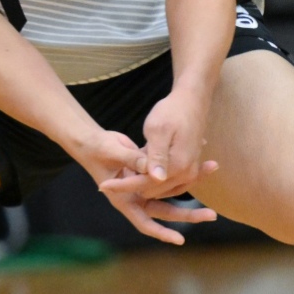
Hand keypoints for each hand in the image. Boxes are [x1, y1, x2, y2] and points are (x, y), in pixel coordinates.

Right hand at [74, 128, 216, 245]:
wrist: (94, 142)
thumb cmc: (98, 150)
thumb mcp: (113, 154)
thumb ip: (134, 161)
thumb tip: (154, 169)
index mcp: (125, 201)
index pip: (145, 223)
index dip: (162, 233)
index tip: (180, 240)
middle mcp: (138, 198)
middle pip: (166, 211)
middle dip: (189, 214)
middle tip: (211, 215)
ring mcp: (145, 187)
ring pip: (172, 193)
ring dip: (192, 186)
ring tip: (211, 173)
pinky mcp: (151, 175)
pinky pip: (169, 177)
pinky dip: (184, 171)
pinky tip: (201, 163)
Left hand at [124, 89, 219, 203]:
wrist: (191, 102)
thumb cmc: (171, 112)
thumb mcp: (158, 130)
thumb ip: (156, 156)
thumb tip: (156, 178)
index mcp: (178, 166)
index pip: (145, 185)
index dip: (123, 186)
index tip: (102, 186)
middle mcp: (187, 175)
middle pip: (152, 190)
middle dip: (135, 184)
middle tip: (120, 169)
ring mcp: (190, 174)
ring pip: (160, 190)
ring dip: (144, 182)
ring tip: (130, 166)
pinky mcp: (189, 171)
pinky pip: (169, 185)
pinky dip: (155, 180)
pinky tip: (144, 167)